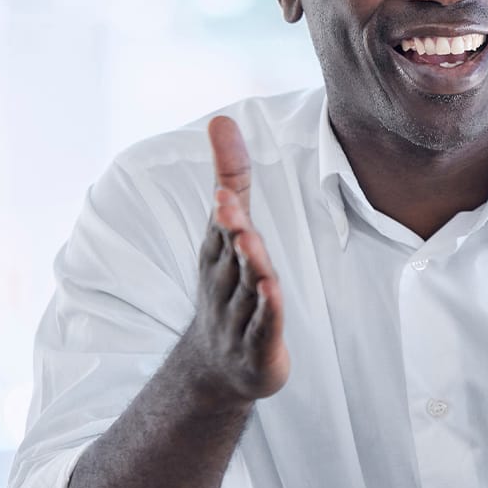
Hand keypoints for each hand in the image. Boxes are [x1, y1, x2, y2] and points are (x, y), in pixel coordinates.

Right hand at [179, 116, 288, 402]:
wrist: (216, 369)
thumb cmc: (228, 287)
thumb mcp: (228, 232)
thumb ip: (231, 177)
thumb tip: (221, 119)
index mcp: (218, 254)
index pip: (221, 225)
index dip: (224, 205)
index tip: (222, 185)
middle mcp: (224, 282)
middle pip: (230, 251)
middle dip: (229, 227)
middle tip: (226, 202)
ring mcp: (238, 316)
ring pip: (246, 285)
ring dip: (248, 262)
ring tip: (248, 238)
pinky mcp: (258, 345)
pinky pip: (263, 324)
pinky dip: (266, 308)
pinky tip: (270, 291)